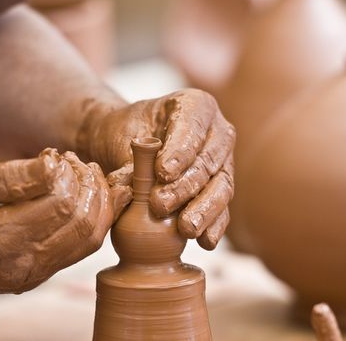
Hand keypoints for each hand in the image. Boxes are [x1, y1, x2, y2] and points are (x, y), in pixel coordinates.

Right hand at [0, 149, 129, 309]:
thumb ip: (9, 177)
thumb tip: (54, 164)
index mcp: (5, 238)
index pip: (63, 203)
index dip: (71, 174)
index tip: (59, 154)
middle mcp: (26, 263)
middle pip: (85, 223)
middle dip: (91, 186)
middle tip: (79, 162)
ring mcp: (33, 273)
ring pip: (89, 240)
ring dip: (99, 204)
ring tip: (89, 176)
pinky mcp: (36, 275)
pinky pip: (78, 250)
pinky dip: (93, 222)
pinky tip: (91, 199)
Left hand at [79, 88, 234, 249]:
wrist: (125, 146)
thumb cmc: (124, 134)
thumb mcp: (122, 139)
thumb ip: (131, 162)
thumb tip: (129, 188)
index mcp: (194, 105)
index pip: (192, 127)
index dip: (181, 151)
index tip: (162, 173)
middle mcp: (216, 131)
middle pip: (209, 160)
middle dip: (186, 186)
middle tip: (160, 204)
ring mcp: (223, 161)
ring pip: (221, 186)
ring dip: (204, 209)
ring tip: (186, 229)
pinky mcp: (220, 189)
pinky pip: (223, 208)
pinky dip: (214, 225)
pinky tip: (206, 241)